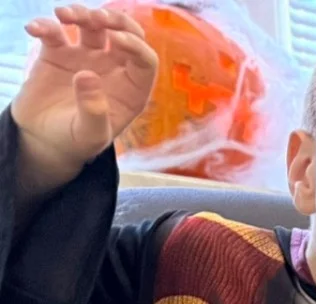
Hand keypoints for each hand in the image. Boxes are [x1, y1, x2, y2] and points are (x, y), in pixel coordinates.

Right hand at [13, 7, 156, 196]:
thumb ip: (94, 111)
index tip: (116, 39)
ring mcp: (85, 58)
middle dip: (115, 19)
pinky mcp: (57, 54)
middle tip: (97, 17)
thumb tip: (87, 76)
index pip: (144, 60)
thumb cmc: (75, 142)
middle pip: (123, 33)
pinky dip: (45, 25)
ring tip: (64, 15)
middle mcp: (112, 69)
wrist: (44, 140)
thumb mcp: (89, 135)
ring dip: (81, 14)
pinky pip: (54, 32)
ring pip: (90, 26)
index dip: (136, 45)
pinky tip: (35, 29)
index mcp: (130, 90)